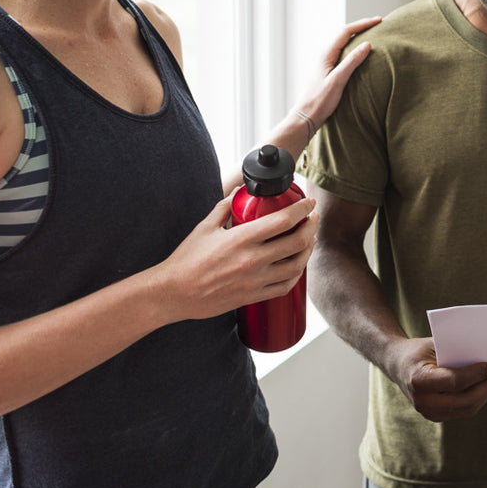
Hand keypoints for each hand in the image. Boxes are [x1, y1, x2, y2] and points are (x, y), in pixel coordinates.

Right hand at [149, 192, 318, 321]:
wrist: (173, 293)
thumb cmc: (186, 260)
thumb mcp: (205, 227)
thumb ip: (225, 207)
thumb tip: (239, 191)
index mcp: (241, 239)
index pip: (283, 220)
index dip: (302, 209)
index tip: (309, 202)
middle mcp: (252, 260)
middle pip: (297, 242)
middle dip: (312, 226)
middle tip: (314, 218)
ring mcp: (255, 280)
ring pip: (296, 265)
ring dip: (308, 250)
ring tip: (310, 240)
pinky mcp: (253, 296)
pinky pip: (285, 286)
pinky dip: (296, 274)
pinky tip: (297, 265)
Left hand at [293, 17, 382, 129]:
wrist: (305, 116)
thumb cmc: (320, 101)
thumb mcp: (338, 81)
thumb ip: (352, 62)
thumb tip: (367, 44)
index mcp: (326, 54)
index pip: (346, 31)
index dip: (363, 24)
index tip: (379, 20)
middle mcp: (324, 55)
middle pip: (344, 33)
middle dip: (361, 26)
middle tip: (377, 23)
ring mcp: (325, 62)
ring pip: (342, 42)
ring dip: (357, 35)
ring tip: (371, 33)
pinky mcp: (327, 70)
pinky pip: (341, 51)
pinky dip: (353, 46)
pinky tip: (359, 52)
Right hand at [383, 337, 486, 420]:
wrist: (398, 365)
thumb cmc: (419, 350)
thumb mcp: (434, 345)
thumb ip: (457, 352)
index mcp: (419, 380)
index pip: (454, 382)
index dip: (476, 375)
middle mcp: (422, 401)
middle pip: (464, 400)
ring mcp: (428, 412)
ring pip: (467, 409)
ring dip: (486, 394)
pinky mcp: (435, 416)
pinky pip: (462, 411)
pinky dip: (477, 399)